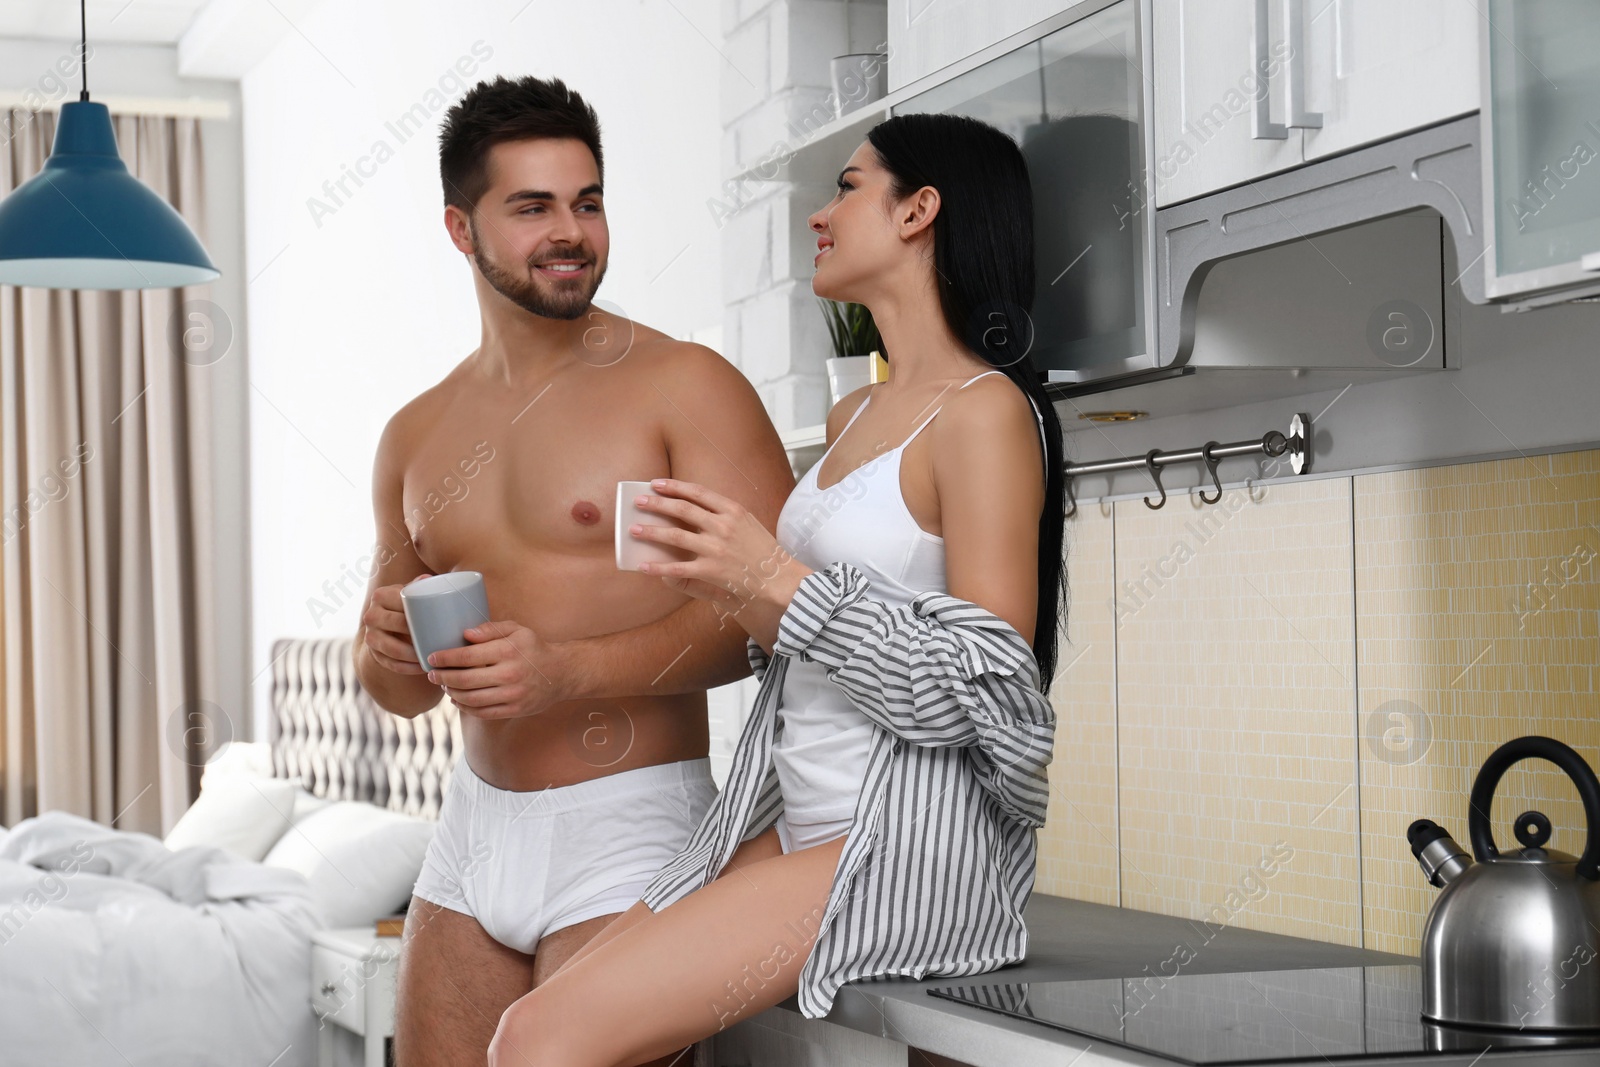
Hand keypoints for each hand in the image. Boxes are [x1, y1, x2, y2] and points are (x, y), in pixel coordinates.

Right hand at [361, 577, 430, 675]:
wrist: (384, 622)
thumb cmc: (404, 605)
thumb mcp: (408, 592)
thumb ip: (418, 586)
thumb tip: (428, 579)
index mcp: (380, 595)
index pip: (401, 604)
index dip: (419, 613)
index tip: (438, 621)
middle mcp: (371, 615)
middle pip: (397, 625)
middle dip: (418, 634)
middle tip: (439, 639)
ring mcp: (370, 636)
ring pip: (393, 649)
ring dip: (414, 656)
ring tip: (432, 657)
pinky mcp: (373, 654)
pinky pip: (391, 664)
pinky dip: (408, 668)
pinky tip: (422, 668)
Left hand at [423, 620, 566, 718]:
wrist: (562, 673)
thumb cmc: (534, 648)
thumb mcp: (517, 630)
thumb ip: (491, 629)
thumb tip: (465, 634)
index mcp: (508, 651)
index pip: (467, 656)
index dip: (445, 658)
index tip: (432, 657)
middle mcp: (510, 674)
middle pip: (465, 680)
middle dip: (442, 677)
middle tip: (431, 674)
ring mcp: (512, 695)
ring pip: (471, 699)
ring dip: (452, 693)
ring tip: (443, 685)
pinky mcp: (514, 710)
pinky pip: (483, 712)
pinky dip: (465, 708)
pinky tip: (457, 700)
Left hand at [628, 478, 811, 645]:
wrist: (780, 579)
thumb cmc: (764, 552)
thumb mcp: (748, 524)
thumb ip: (723, 516)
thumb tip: (693, 513)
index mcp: (734, 510)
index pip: (698, 492)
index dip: (675, 486)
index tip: (656, 483)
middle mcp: (723, 526)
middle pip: (682, 510)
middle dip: (657, 504)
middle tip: (638, 502)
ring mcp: (716, 548)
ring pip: (675, 536)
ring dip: (651, 531)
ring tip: (634, 529)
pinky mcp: (712, 570)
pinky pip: (678, 569)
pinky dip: (658, 568)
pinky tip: (644, 566)